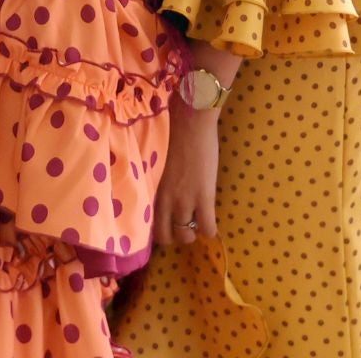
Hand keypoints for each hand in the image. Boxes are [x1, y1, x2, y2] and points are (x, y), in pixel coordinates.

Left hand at [153, 105, 220, 247]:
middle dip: (176, 235)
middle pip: (166, 236)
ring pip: (186, 235)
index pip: (150, 223)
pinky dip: (210, 229)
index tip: (168, 224)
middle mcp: (164, 200)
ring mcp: (184, 200)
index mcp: (153, 190)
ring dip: (193, 233)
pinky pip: (208, 228)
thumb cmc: (173, 137)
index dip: (161, 228)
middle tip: (185, 225)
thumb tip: (165, 193)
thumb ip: (161, 184)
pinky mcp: (203, 197)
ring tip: (199, 221)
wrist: (190, 124)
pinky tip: (210, 218)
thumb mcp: (160, 166)